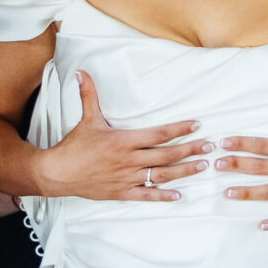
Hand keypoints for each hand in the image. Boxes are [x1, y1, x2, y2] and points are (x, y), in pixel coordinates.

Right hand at [37, 73, 211, 202]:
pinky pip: (146, 195)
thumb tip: (83, 72)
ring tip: (202, 166)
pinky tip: (178, 195)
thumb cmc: (73, 146)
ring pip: (161, 175)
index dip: (179, 129)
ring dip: (184, 171)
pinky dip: (162, 196)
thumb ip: (89, 95)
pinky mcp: (121, 192)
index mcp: (123, 141)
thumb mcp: (86, 119)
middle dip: (190, 150)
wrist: (57, 173)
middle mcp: (129, 160)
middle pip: (166, 155)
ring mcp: (127, 178)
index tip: (196, 125)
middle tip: (209, 146)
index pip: (158, 134)